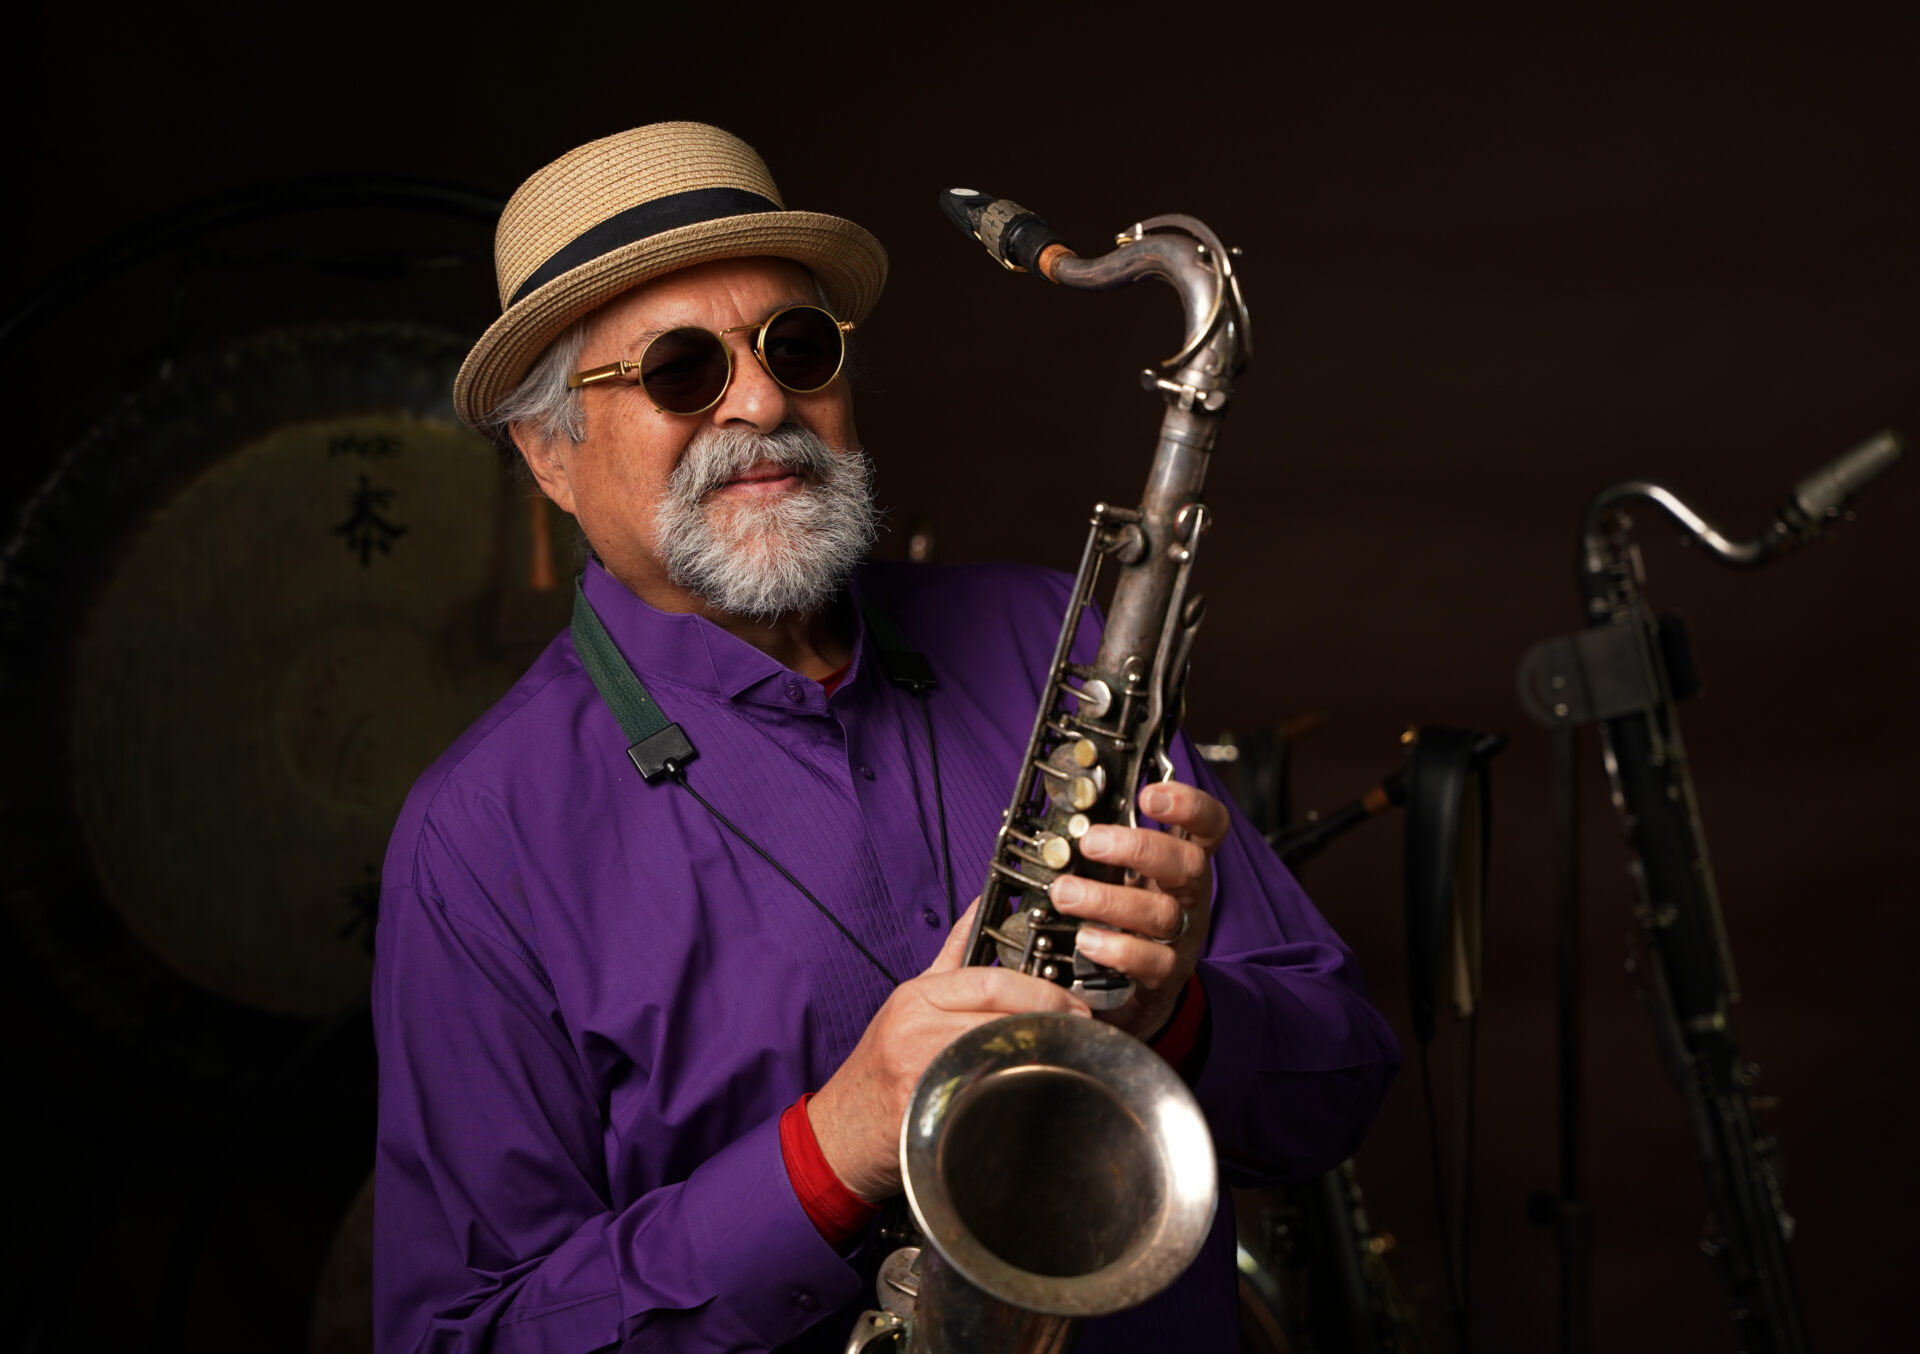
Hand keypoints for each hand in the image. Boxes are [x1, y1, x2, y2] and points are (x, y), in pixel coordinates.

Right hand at [808, 901, 1090, 1201]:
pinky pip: (986, 1091)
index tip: (1072, 1001)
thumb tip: (981, 910)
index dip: (1042, 989)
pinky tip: (1039, 1089)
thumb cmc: (880, 1070)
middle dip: (1051, 1015)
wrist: (841, 1133)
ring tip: (1069, 1053)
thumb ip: (951, 959)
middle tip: (1080, 1026)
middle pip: (1000, 1010)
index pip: (991, 979)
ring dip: (1041, 1049)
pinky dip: (1017, 1086)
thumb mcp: (911, 1004)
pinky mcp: (926, 1109)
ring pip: (998, 1048)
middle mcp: (916, 1025)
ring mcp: (920, 1067)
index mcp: (917, 996)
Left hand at [1046, 780, 1229, 1040]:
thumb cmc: (1126, 922)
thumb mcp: (1125, 879)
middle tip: (1090, 842)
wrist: (1137, 995)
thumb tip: (1065, 815)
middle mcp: (1189, 898)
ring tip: (1065, 893)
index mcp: (1181, 865)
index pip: (1208, 827)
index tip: (1149, 795)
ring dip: (1110, 899)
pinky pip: (1152, 962)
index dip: (1189, 805)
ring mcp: (1181, 938)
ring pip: (1163, 913)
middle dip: (1138, 848)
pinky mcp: (1165, 977)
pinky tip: (1085, 940)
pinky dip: (1117, 948)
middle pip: (1188, 865)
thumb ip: (1108, 849)